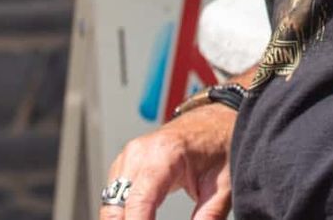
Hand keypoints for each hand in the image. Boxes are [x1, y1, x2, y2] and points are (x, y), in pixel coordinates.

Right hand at [98, 102, 235, 219]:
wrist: (212, 122)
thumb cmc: (218, 147)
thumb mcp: (223, 186)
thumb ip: (209, 217)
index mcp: (164, 154)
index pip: (139, 202)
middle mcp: (139, 154)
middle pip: (116, 208)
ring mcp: (128, 157)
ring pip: (110, 206)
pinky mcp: (124, 165)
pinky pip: (113, 198)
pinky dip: (123, 216)